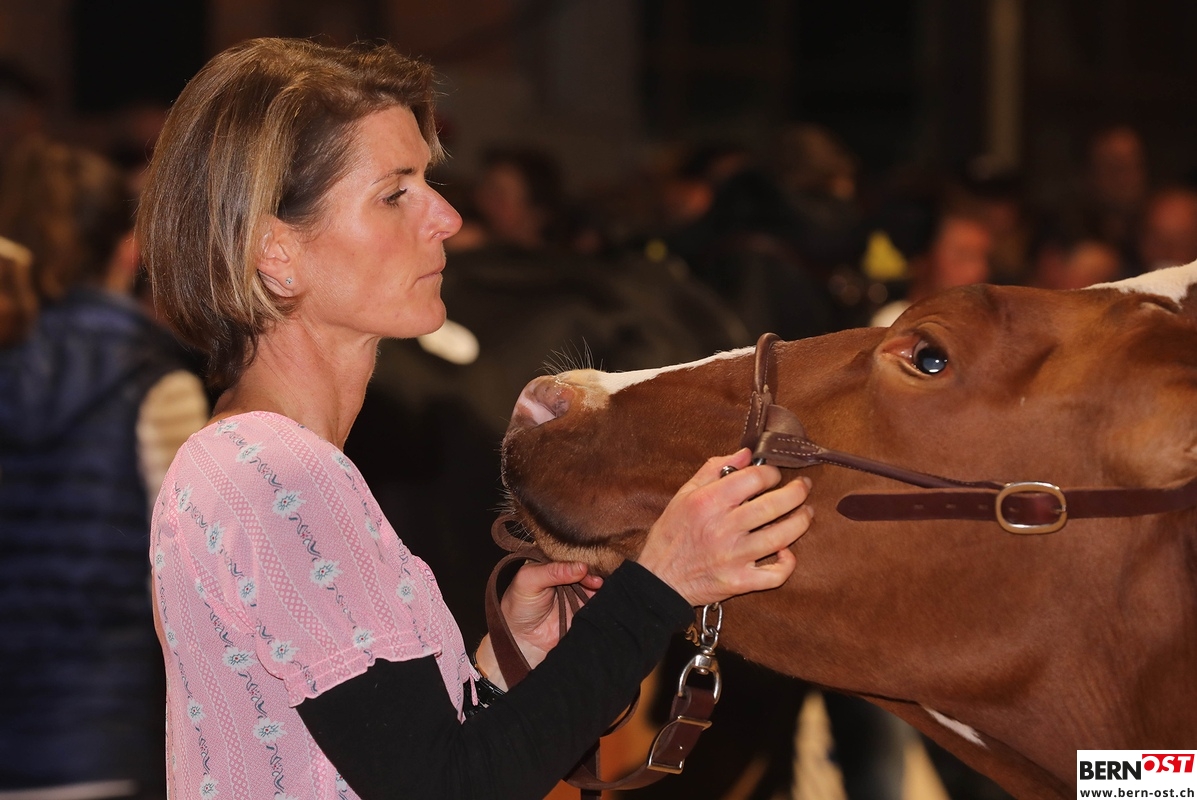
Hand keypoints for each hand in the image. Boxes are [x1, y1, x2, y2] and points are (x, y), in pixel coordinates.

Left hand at [474, 560, 603, 689]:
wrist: (522, 641)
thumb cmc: (518, 606)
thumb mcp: (529, 580)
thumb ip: (553, 571)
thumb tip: (582, 567)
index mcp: (553, 562)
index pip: (572, 551)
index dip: (581, 552)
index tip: (589, 559)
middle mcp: (568, 574)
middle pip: (588, 565)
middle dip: (594, 569)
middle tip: (596, 579)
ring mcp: (579, 591)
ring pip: (597, 582)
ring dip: (601, 584)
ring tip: (599, 587)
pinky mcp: (586, 608)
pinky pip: (600, 601)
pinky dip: (605, 598)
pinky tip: (606, 597)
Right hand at [636, 448, 811, 606]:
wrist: (659, 580)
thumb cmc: (671, 535)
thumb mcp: (684, 494)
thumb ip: (713, 469)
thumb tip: (745, 454)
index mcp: (708, 502)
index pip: (754, 478)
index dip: (771, 473)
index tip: (774, 475)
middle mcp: (723, 528)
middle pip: (774, 505)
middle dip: (797, 492)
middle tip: (803, 487)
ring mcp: (733, 557)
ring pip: (781, 537)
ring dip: (801, 522)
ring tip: (806, 513)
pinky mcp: (739, 581)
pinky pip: (775, 575)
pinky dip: (787, 563)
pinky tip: (786, 552)